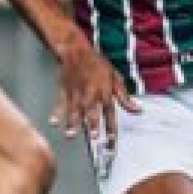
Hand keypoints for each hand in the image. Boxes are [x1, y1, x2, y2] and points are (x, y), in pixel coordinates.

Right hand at [50, 34, 139, 176]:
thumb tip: (139, 111)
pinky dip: (57, 112)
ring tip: (70, 134)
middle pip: (92, 111)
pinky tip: (53, 122)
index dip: (111, 129)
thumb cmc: (99, 65)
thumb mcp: (116, 78)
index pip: (110, 114)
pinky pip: (60, 103)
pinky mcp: (65, 90)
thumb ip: (125, 98)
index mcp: (105, 92)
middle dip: (93, 124)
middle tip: (93, 137)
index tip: (111, 143)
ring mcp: (77, 92)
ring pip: (75, 109)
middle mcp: (91, 93)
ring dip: (73, 122)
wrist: (78, 50)